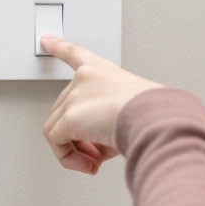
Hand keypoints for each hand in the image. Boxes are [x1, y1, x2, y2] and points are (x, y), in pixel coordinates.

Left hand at [41, 34, 162, 173]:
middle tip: (98, 153)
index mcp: (104, 71)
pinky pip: (57, 143)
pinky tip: (88, 165)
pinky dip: (69, 158)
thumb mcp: (134, 110)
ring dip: (74, 150)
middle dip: (79, 135)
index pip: (77, 54)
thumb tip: (98, 145)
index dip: (59, 46)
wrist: (157, 118)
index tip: (47, 40)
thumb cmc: (156, 114)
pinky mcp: (70, 117)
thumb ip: (108, 121)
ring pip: (58, 129)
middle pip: (65, 110)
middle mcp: (86, 78)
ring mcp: (76, 96)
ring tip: (94, 162)